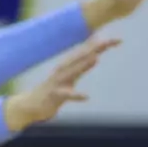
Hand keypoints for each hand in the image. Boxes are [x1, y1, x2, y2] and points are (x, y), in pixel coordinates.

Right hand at [3, 39, 118, 131]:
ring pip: (73, 72)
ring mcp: (58, 82)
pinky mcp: (55, 96)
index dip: (101, 45)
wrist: (30, 106)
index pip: (87, 52)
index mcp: (69, 65)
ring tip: (96, 59)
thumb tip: (95, 56)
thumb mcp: (70, 77)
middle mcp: (63, 70)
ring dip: (84, 65)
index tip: (117, 40)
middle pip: (82, 57)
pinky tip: (86, 96)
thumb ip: (82, 67)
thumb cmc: (53, 92)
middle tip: (109, 41)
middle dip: (95, 49)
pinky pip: (67, 95)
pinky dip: (76, 95)